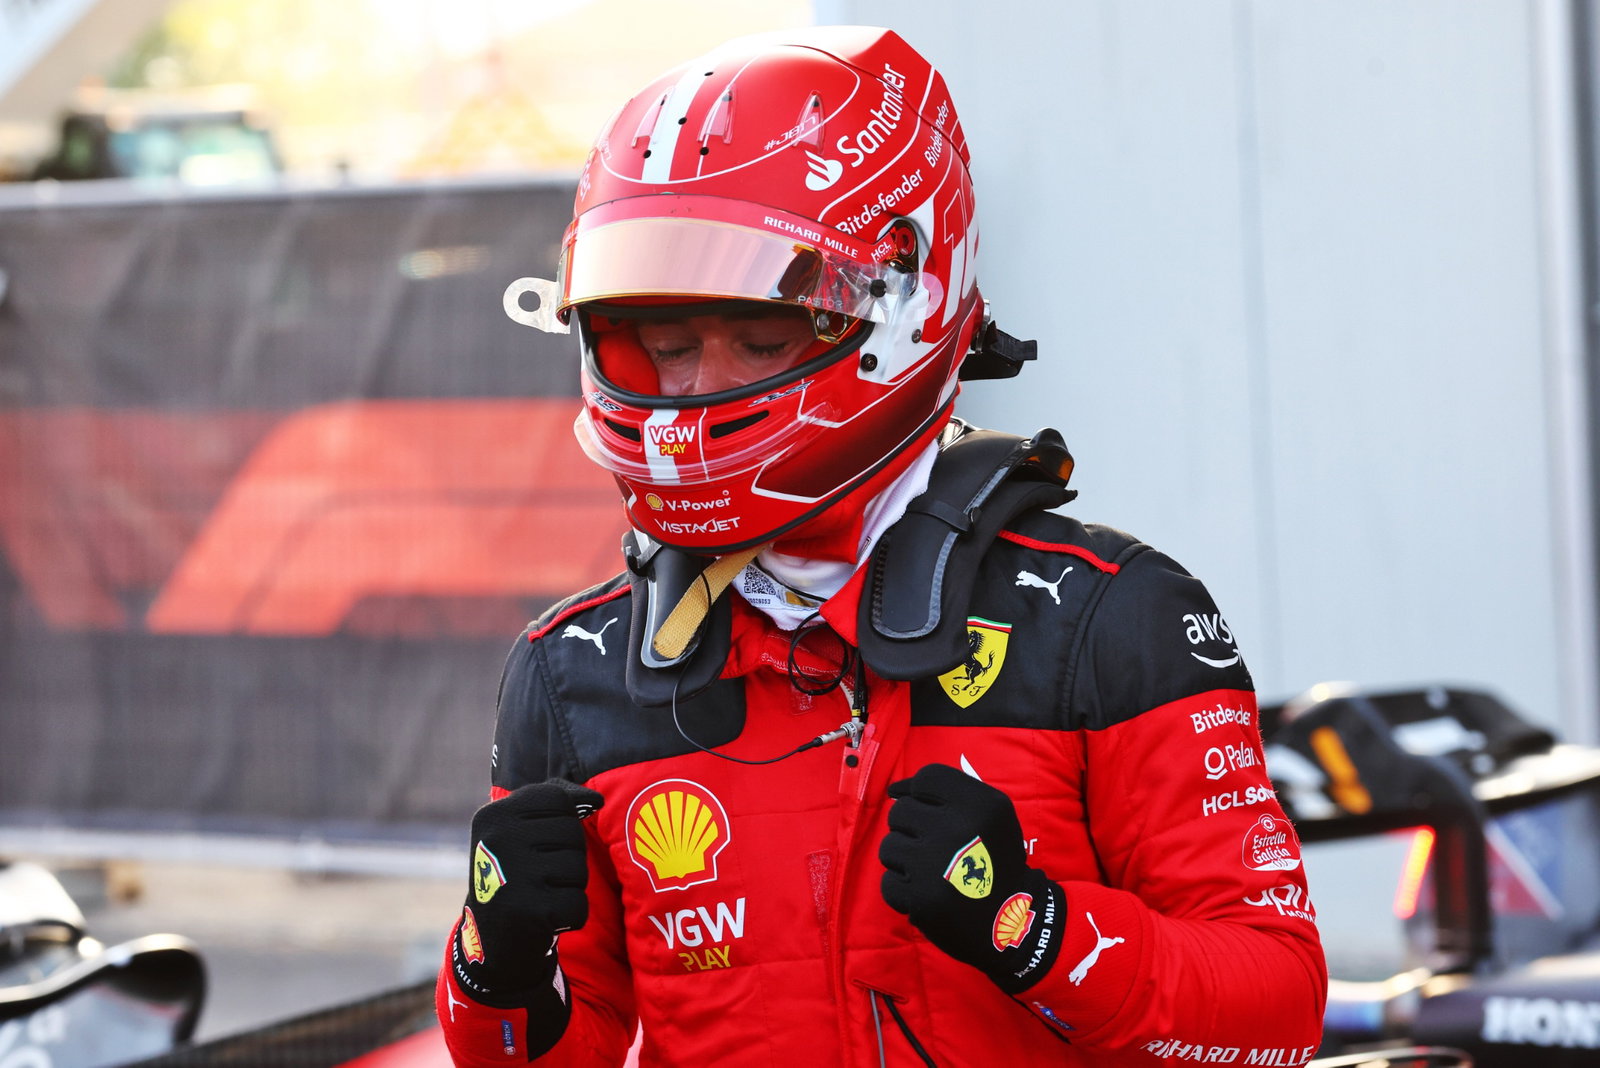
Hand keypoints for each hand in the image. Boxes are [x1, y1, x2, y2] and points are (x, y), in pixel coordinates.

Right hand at [452, 780, 602, 1020]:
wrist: (489, 940)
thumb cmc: (514, 874)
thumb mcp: (518, 828)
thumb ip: (555, 801)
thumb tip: (596, 799)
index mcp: (494, 814)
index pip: (556, 797)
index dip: (560, 820)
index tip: (540, 842)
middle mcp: (500, 840)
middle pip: (572, 832)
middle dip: (567, 856)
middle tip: (538, 875)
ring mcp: (514, 875)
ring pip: (579, 868)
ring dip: (569, 886)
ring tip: (540, 894)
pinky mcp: (531, 911)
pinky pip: (579, 904)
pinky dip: (569, 915)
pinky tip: (545, 918)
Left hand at [879, 763, 1063, 992]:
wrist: (1012, 920)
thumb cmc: (997, 860)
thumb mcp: (993, 814)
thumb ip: (952, 793)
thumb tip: (896, 791)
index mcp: (978, 804)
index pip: (927, 778)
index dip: (920, 793)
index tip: (928, 811)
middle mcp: (954, 829)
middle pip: (900, 811)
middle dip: (911, 828)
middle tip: (933, 848)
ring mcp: (933, 864)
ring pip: (889, 846)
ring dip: (904, 860)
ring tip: (930, 872)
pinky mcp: (920, 897)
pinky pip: (888, 882)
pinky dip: (903, 891)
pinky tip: (928, 894)